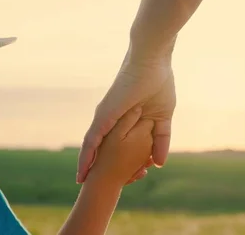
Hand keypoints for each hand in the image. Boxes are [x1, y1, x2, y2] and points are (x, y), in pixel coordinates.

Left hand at [77, 50, 175, 182]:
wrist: (153, 61)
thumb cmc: (159, 83)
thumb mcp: (163, 119)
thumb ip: (161, 140)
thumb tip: (159, 163)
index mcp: (123, 118)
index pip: (117, 144)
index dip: (117, 160)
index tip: (117, 176)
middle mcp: (110, 119)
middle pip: (102, 147)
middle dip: (99, 166)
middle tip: (95, 184)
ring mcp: (104, 117)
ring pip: (92, 147)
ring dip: (88, 165)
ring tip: (82, 182)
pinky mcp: (103, 116)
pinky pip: (90, 141)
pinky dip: (85, 158)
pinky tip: (82, 172)